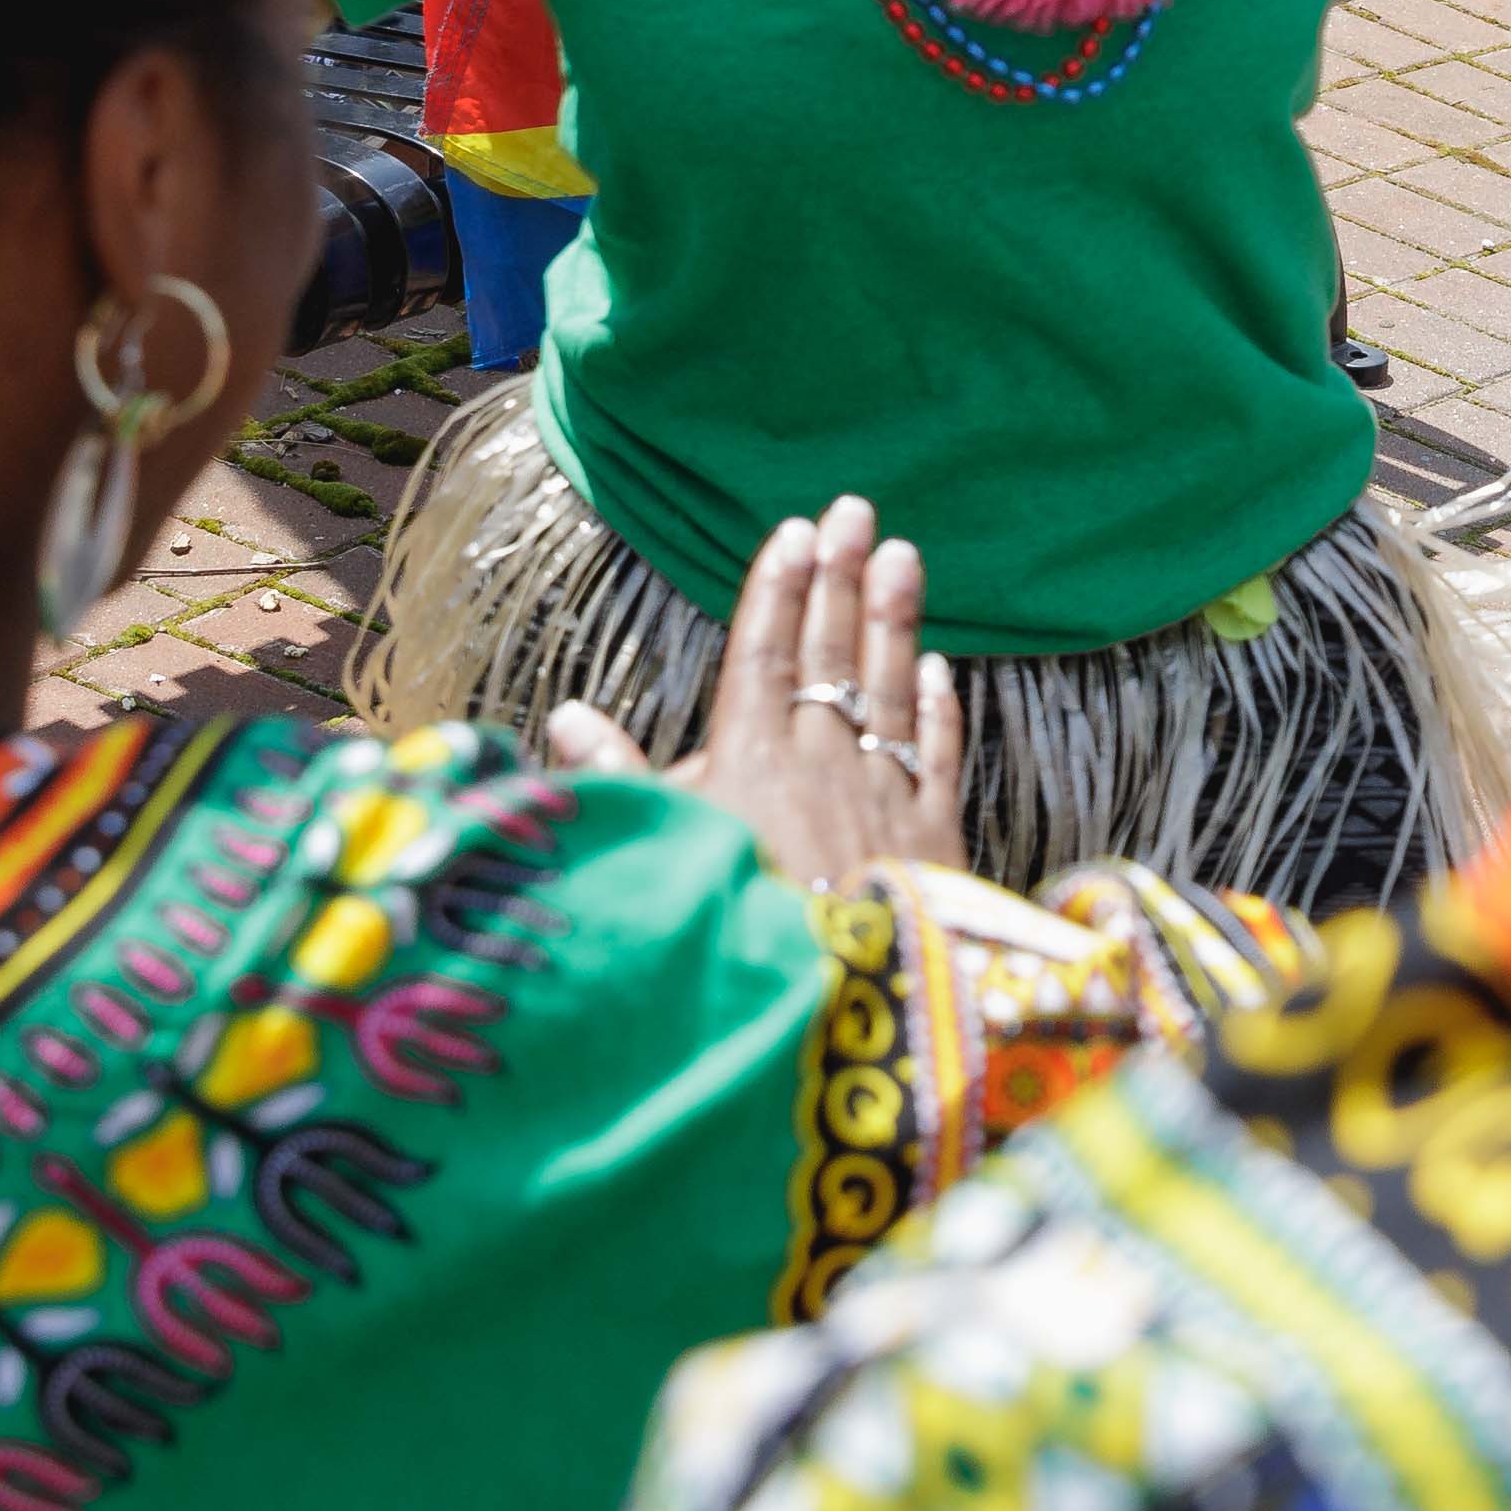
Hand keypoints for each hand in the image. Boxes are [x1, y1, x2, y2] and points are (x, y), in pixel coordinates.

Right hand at [544, 495, 964, 886]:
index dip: (778, 590)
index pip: (766, 653)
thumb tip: (566, 717)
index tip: (794, 531)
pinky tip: (943, 671)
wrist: (835, 998)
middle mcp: (822, 757)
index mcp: (751, 755)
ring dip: (895, 620)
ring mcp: (884, 792)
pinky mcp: (934, 838)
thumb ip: (621, 779)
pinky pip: (940, 757)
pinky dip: (942, 710)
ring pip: (893, 687)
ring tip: (905, 556)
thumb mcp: (660, 848)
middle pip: (832, 653)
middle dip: (841, 578)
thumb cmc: (732, 925)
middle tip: (857, 511)